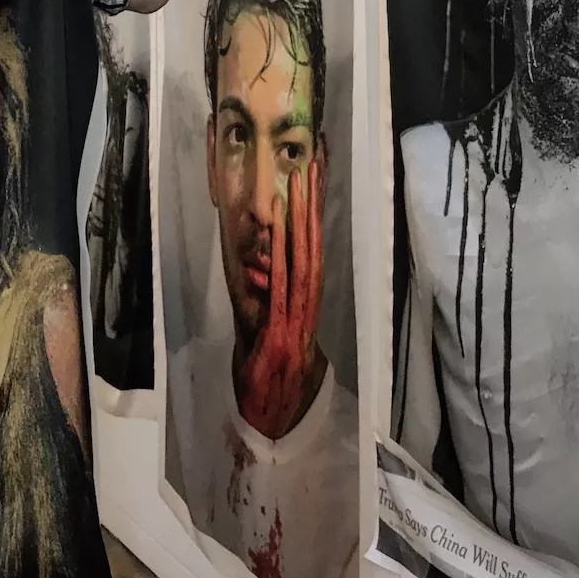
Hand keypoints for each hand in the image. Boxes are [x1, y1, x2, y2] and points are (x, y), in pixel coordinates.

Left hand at [236, 158, 323, 439]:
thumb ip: (270, 298)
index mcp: (304, 301)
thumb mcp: (268, 329)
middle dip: (312, 204)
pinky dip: (281, 253)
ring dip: (300, 219)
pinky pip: (282, 283)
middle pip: (312, 245)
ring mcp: (296, 314)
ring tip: (298, 182)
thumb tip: (264, 269)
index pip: (311, 248)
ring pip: (302, 258)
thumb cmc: (267, 375)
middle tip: (312, 162)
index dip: (314, 213)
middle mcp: (307, 303)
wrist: (270, 415)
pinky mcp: (281, 327)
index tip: (314, 178)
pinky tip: (278, 226)